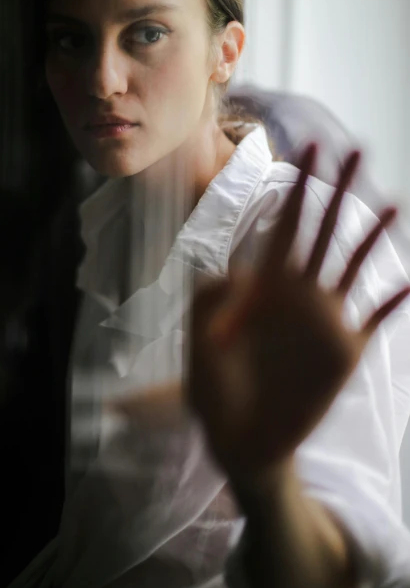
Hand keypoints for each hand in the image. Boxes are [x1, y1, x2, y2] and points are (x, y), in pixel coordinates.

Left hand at [188, 146, 409, 489]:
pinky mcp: (344, 352)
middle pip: (322, 231)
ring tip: (394, 204)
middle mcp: (298, 292)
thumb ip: (209, 302)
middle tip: (358, 152)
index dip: (297, 186)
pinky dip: (392, 302)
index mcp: (263, 283)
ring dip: (374, 236)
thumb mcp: (199, 343)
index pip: (284, 224)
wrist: (241, 441)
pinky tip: (409, 282)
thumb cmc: (214, 391)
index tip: (310, 146)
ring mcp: (324, 320)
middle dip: (339, 191)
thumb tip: (237, 267)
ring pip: (353, 267)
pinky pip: (375, 320)